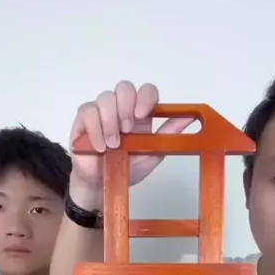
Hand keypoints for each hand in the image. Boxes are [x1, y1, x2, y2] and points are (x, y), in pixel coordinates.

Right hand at [69, 80, 193, 195]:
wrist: (102, 186)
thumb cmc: (126, 169)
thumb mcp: (152, 153)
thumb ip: (169, 135)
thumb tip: (190, 118)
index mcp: (139, 114)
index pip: (146, 91)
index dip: (145, 97)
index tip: (144, 115)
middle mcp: (120, 108)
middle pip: (124, 87)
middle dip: (126, 107)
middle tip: (126, 131)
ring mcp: (101, 111)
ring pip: (105, 98)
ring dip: (110, 122)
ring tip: (113, 146)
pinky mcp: (83, 119)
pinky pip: (88, 111)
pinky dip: (95, 129)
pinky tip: (100, 146)